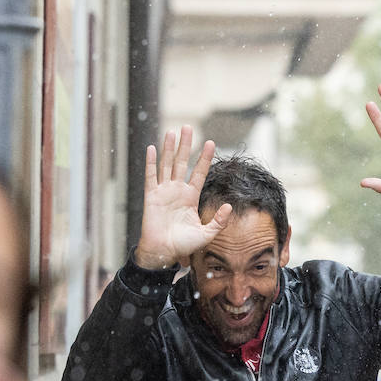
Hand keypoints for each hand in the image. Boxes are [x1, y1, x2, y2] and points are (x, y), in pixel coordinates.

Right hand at [135, 125, 233, 267]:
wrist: (163, 252)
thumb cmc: (183, 246)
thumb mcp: (206, 234)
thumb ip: (219, 221)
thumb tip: (230, 206)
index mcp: (190, 197)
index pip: (198, 172)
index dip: (204, 158)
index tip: (211, 142)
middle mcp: (177, 191)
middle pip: (182, 162)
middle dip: (186, 145)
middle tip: (188, 127)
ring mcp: (163, 192)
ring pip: (167, 165)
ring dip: (169, 148)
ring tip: (172, 131)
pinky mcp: (151, 196)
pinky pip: (151, 176)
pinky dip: (150, 162)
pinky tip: (151, 148)